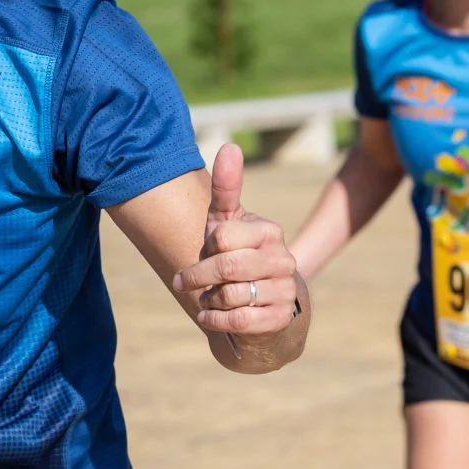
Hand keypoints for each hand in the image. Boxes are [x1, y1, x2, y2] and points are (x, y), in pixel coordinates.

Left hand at [171, 143, 301, 335]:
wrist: (261, 305)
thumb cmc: (235, 256)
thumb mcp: (225, 222)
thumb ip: (226, 188)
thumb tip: (230, 146)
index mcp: (269, 232)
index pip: (221, 237)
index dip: (205, 248)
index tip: (205, 252)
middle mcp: (283, 260)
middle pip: (225, 267)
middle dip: (197, 277)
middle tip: (184, 281)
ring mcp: (284, 291)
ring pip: (230, 296)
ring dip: (208, 300)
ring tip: (209, 298)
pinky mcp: (279, 320)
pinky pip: (238, 321)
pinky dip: (214, 321)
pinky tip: (212, 316)